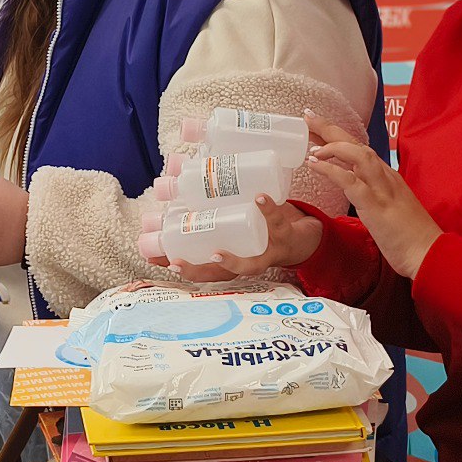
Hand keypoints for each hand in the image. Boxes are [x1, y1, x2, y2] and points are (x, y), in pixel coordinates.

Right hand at [156, 196, 324, 281]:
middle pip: (218, 276)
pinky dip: (269, 210)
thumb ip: (207, 207)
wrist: (304, 234)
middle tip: (175, 263)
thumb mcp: (235, 219)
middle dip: (196, 272)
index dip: (179, 265)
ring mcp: (267, 253)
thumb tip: (168, 185)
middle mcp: (247, 262)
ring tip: (215, 253)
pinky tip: (259, 197)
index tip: (157, 259)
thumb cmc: (260, 226)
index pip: (201, 270)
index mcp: (232, 258)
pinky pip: (276, 223)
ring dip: (232, 262)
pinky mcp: (285, 235)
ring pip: (250, 264)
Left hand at [304, 110, 440, 278]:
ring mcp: (382, 189)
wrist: (429, 254)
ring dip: (332, 146)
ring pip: (357, 155)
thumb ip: (374, 195)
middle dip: (331, 128)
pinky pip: (350, 181)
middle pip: (356, 144)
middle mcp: (386, 177)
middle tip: (308, 117)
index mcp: (388, 177)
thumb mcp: (390, 208)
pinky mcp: (376, 205)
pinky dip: (331, 170)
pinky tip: (315, 165)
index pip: (360, 148)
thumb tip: (357, 190)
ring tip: (311, 145)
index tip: (318, 126)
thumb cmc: (410, 236)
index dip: (338, 136)